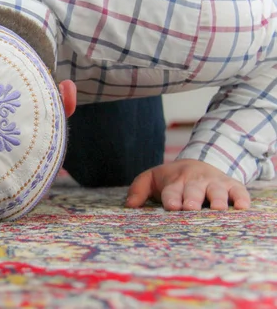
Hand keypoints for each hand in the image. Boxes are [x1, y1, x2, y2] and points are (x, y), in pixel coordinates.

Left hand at [125, 159, 250, 210]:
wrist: (198, 162)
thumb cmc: (172, 179)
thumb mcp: (152, 179)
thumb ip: (138, 190)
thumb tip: (129, 205)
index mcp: (175, 182)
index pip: (172, 192)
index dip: (172, 199)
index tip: (172, 207)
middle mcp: (195, 182)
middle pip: (194, 192)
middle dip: (192, 199)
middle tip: (191, 208)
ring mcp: (215, 183)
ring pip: (217, 192)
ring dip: (217, 199)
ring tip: (218, 209)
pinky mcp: (232, 186)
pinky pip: (239, 191)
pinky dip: (241, 198)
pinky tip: (242, 206)